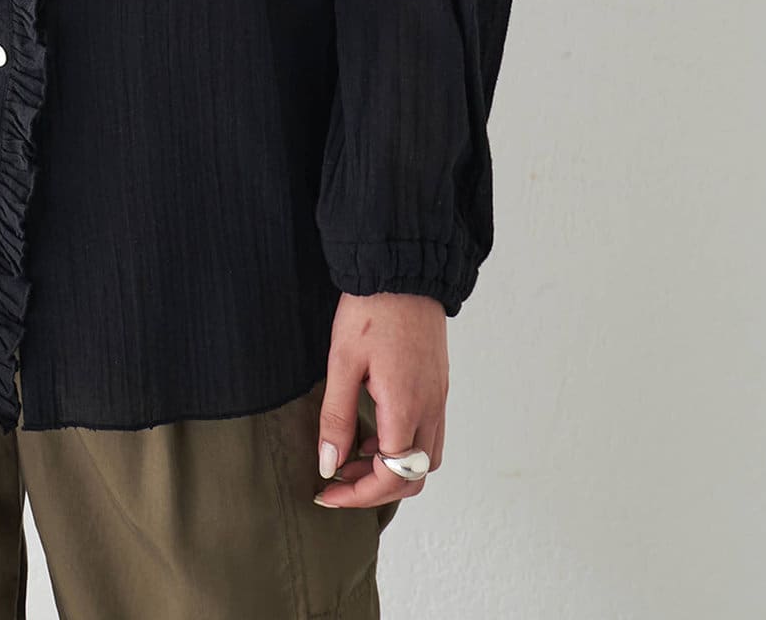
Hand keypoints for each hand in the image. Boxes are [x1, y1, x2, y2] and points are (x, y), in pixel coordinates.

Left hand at [312, 291, 447, 507]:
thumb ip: (337, 417)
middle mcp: (431, 409)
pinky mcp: (438, 386)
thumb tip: (329, 464)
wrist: (403, 270)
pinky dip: (402, 445)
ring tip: (353, 455)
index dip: (358, 494)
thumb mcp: (342, 362)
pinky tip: (374, 429)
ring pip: (424, 458)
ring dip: (392, 468)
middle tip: (337, 480)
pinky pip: (427, 433)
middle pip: (414, 476)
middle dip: (375, 487)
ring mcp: (439, 398)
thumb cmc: (371, 310)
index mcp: (407, 406)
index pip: (391, 476)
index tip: (327, 492)